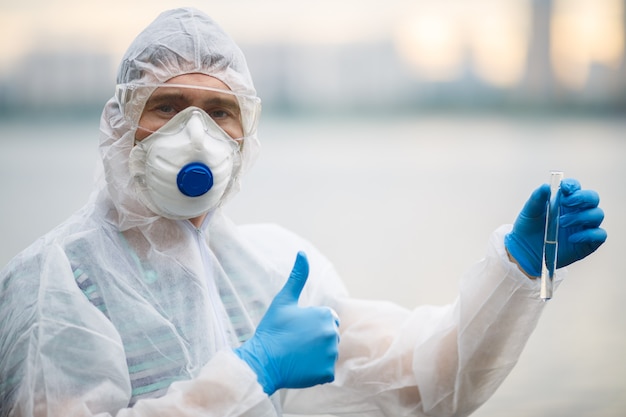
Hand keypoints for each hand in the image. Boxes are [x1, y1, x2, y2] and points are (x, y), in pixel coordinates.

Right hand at [234, 251, 339, 394]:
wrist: (262, 362)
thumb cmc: (272, 329)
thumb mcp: (284, 300)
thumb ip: (297, 277)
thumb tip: (302, 253)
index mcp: (326, 315)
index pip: (326, 319)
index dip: (310, 324)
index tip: (295, 329)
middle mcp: (333, 334)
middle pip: (328, 336)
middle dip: (315, 339)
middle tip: (294, 342)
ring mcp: (331, 355)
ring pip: (327, 353)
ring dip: (316, 355)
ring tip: (296, 354)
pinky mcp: (328, 373)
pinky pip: (325, 370)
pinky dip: (315, 370)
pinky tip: (300, 366)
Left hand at [504, 178, 606, 276]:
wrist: (525, 251)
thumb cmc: (528, 229)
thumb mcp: (529, 212)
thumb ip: (537, 198)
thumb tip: (546, 186)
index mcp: (565, 200)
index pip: (575, 187)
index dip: (573, 185)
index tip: (564, 188)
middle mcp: (578, 211)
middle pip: (593, 198)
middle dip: (582, 198)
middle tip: (565, 203)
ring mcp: (584, 226)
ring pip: (597, 214)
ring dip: (581, 217)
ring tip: (561, 223)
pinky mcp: (588, 242)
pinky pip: (599, 235)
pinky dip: (588, 235)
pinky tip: (571, 238)